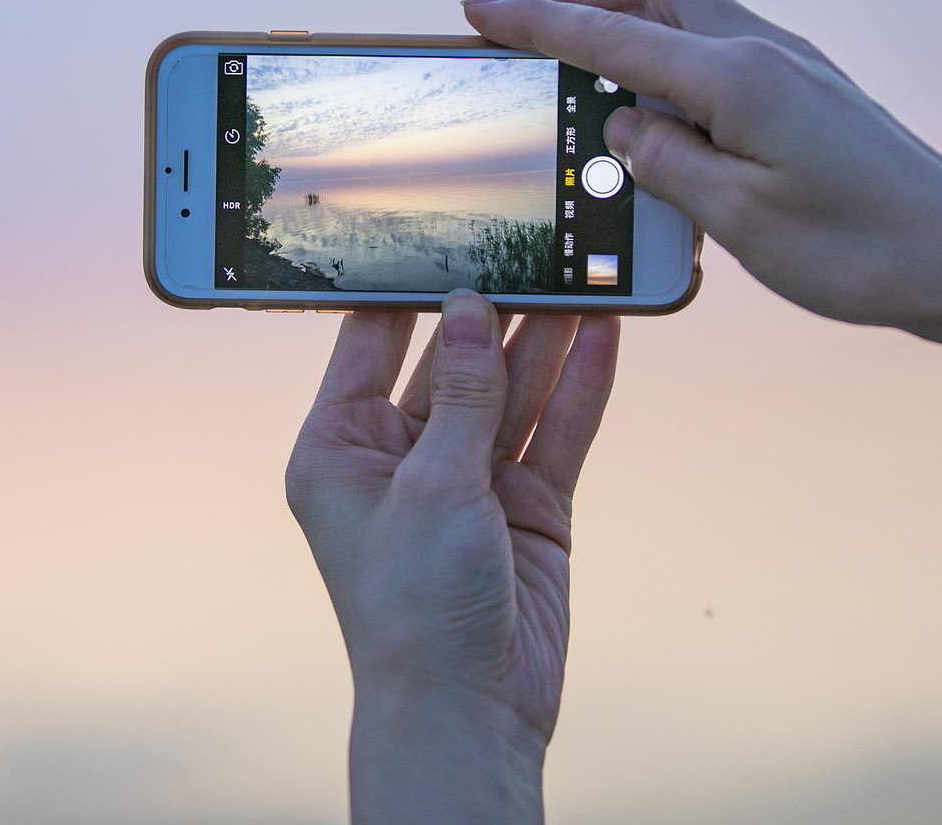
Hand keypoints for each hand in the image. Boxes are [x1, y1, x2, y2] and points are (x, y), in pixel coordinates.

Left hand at [286, 292, 619, 824]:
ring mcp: (468, 482)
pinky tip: (602, 333)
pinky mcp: (527, 509)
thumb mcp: (430, 484)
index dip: (406, 289)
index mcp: (339, 447)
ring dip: (545, 338)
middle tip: (528, 243)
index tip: (436, 229)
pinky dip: (579, 386)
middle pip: (451, 363)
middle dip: (492, 309)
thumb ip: (461, 393)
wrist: (468, 712)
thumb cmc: (412, 607)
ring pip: (511, 392)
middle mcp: (400, 458)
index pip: (370, 343)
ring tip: (580, 272)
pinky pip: (554, 432)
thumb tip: (469, 310)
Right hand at [467, 0, 941, 337]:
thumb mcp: (741, 219)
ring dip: (628, 31)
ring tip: (586, 83)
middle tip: (532, 34)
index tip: (478, 10)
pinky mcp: (811, 91)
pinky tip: (660, 120)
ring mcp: (794, 66)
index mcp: (738, 78)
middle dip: (584, 0)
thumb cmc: (862, 250)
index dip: (536, 22)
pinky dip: (670, 63)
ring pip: (688, 15)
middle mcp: (766, 52)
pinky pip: (719, 52)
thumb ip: (664, 164)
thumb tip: (619, 125)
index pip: (610, 36)